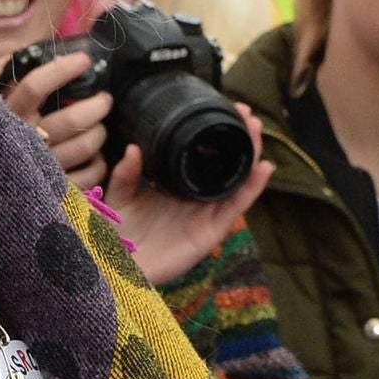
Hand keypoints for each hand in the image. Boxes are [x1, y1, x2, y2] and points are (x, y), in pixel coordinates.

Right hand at [0, 48, 111, 187]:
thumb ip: (9, 68)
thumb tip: (37, 46)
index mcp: (7, 113)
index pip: (33, 86)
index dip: (62, 70)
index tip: (85, 60)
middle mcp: (22, 141)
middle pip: (69, 120)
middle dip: (97, 105)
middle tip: (105, 99)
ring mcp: (39, 168)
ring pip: (83, 147)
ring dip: (99, 132)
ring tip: (100, 124)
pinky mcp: (54, 190)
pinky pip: (89, 175)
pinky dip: (99, 164)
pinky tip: (96, 156)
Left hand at [101, 129, 271, 288]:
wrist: (115, 269)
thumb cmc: (116, 236)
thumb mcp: (119, 197)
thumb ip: (126, 174)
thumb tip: (134, 148)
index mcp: (175, 189)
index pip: (201, 158)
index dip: (214, 135)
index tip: (222, 109)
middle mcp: (194, 201)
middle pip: (224, 166)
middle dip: (238, 139)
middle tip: (246, 113)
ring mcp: (204, 216)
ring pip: (235, 182)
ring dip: (249, 157)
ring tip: (257, 132)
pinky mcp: (210, 233)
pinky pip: (235, 208)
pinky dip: (251, 188)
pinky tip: (264, 169)